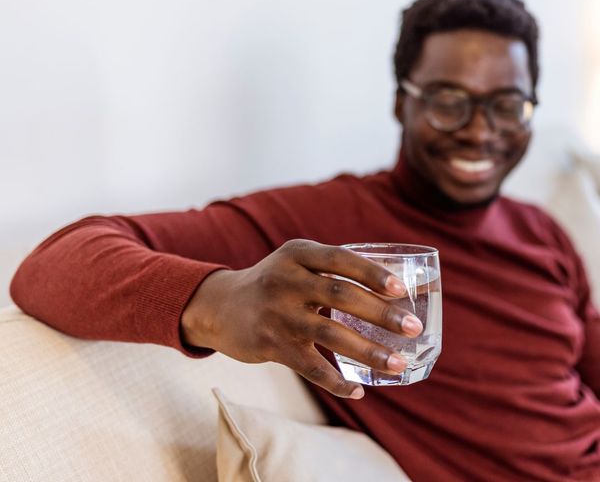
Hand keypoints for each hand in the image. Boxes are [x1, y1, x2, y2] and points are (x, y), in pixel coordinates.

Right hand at [181, 239, 421, 398]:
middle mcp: (286, 280)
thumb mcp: (296, 263)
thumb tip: (392, 288)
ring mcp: (278, 313)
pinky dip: (337, 382)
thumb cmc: (273, 282)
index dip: (372, 273)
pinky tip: (359, 391)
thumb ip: (332, 269)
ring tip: (398, 363)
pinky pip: (310, 367)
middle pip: (341, 295)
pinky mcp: (271, 344)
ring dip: (368, 351)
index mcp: (297, 254)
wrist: (220, 305)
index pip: (340, 258)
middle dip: (381, 313)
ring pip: (330, 334)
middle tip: (413, 328)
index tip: (401, 289)